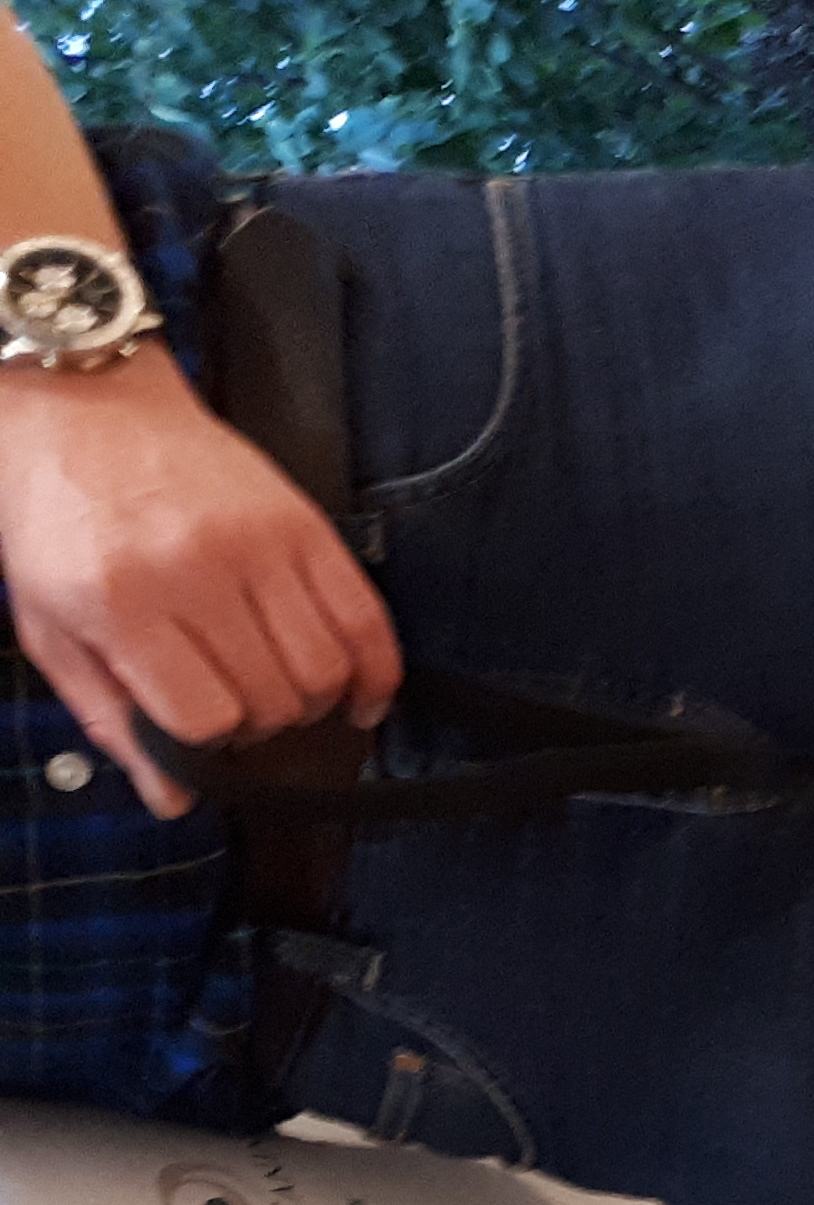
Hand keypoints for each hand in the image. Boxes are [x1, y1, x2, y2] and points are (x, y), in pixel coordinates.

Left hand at [0, 350, 398, 816]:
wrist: (80, 406)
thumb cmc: (55, 516)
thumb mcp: (48, 622)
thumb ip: (108, 714)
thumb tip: (173, 798)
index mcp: (117, 602)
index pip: (203, 720)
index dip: (208, 742)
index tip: (198, 728)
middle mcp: (193, 573)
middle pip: (272, 700)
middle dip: (261, 724)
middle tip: (237, 705)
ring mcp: (256, 545)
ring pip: (324, 671)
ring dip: (313, 702)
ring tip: (285, 691)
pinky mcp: (302, 524)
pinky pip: (365, 618)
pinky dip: (374, 671)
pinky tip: (361, 692)